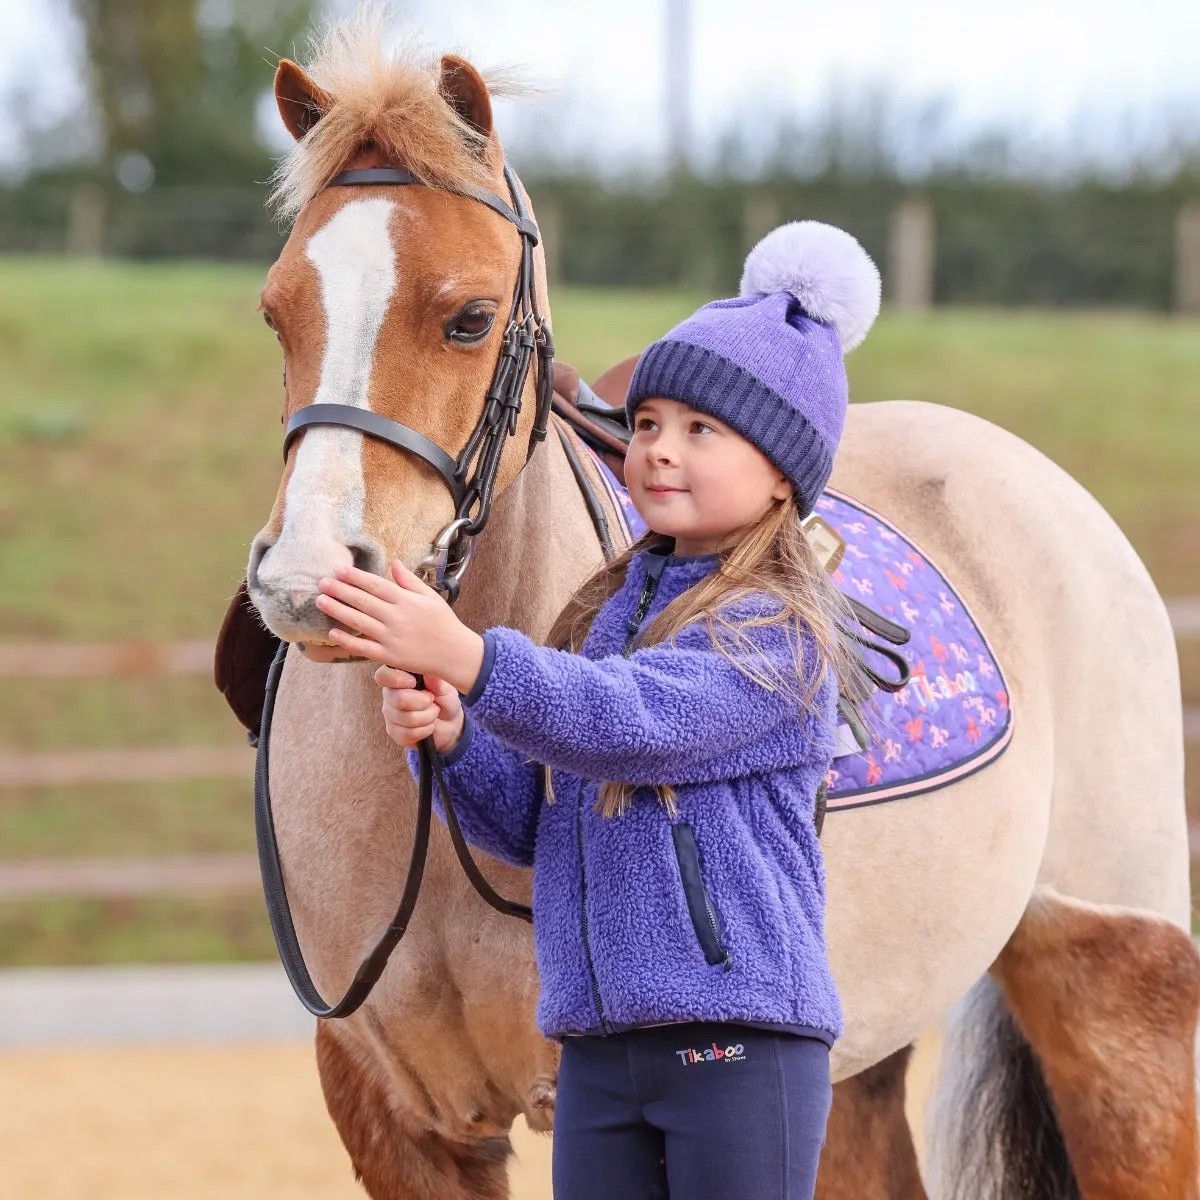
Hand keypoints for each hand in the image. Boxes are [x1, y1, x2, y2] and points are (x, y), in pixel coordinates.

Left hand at [314, 561, 484, 694]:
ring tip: (321, 601)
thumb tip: (394, 563)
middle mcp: (397, 617)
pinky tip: (332, 632)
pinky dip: (347, 640)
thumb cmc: (444, 623)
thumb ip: (410, 581)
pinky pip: (364, 647)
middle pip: (363, 601)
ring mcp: (391, 638)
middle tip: (322, 582)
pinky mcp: (389, 656)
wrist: (454, 653)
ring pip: (359, 622)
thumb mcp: (431, 597)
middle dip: (340, 590)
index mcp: (407, 601)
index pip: (376, 585)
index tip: (339, 569)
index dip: (356, 577)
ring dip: (338, 610)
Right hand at [375, 666, 465, 753]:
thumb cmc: (444, 699)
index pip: (383, 676)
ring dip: (428, 717)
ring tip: (433, 712)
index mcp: (398, 677)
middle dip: (424, 702)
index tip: (414, 682)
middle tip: (432, 700)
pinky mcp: (394, 732)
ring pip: (407, 718)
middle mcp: (389, 695)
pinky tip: (428, 725)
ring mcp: (390, 715)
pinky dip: (425, 730)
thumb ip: (437, 682)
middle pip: (399, 699)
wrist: (449, 722)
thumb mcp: (446, 687)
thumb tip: (428, 676)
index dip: (397, 679)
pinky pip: (408, 734)